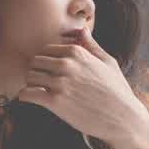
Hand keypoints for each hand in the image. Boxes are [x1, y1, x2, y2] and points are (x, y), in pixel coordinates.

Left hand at [17, 27, 148, 147]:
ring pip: (29, 77)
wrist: (123, 118)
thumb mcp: (108, 62)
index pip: (46, 50)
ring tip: (36, 91)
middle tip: (39, 83)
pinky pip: (27, 94)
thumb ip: (91, 45)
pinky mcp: (55, 102)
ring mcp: (60, 83)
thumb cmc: (117, 91)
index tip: (47, 72)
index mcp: (76, 52)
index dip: (45, 62)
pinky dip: (24, 96)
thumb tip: (81, 29)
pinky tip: (29, 99)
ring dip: (30, 84)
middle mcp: (66, 64)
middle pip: (34, 62)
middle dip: (36, 72)